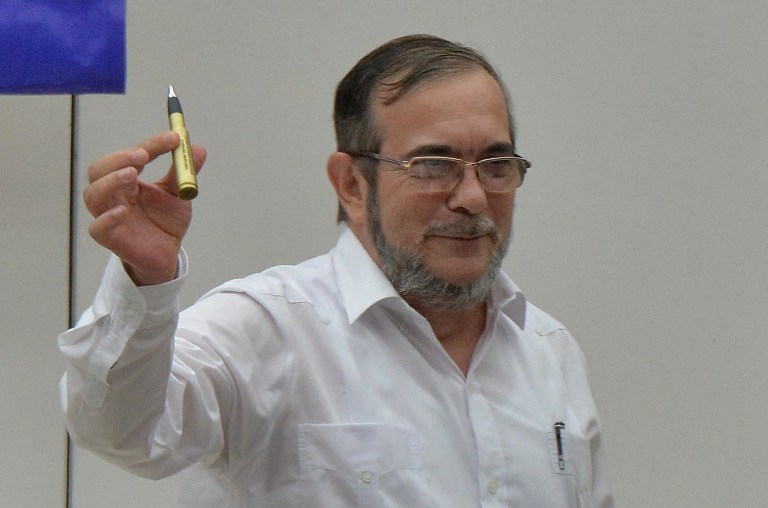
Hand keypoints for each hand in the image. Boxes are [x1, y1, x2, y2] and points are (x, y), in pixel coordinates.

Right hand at [84, 131, 206, 285]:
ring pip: (93, 195)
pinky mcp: (111, 239)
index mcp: (127, 180)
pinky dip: (107, 218)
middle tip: (143, 154)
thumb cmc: (165, 221)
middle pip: (100, 170)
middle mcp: (114, 195)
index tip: (174, 138)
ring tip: (132, 174)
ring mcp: (109, 216)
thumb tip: (198, 148)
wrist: (167, 253)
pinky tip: (123, 212)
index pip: (131, 156)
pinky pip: (98, 228)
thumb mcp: (178, 193)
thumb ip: (184, 172)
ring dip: (110, 181)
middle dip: (119, 158)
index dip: (151, 144)